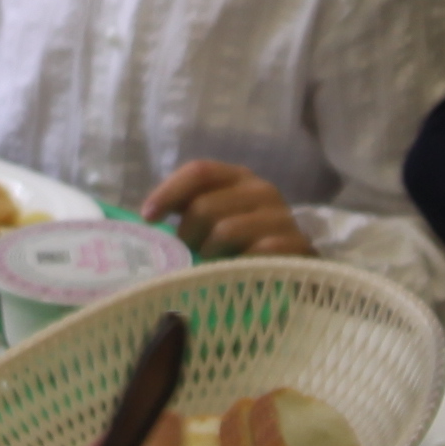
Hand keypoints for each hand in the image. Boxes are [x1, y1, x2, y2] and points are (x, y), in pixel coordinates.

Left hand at [143, 160, 311, 262]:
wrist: (296, 270)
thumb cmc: (244, 245)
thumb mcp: (216, 222)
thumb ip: (189, 212)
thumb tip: (147, 218)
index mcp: (239, 178)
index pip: (199, 171)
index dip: (168, 192)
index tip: (148, 217)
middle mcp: (263, 190)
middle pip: (205, 206)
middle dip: (188, 234)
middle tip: (191, 252)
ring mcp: (282, 218)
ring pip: (226, 230)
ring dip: (210, 254)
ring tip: (212, 266)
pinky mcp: (296, 246)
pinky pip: (255, 253)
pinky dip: (236, 267)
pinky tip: (235, 275)